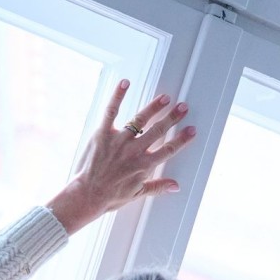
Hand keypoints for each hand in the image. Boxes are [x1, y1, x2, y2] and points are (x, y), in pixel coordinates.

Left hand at [46, 80, 197, 233]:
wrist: (87, 195)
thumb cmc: (110, 196)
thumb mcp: (137, 193)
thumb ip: (158, 187)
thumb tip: (175, 186)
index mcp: (144, 166)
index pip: (168, 149)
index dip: (182, 139)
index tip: (191, 130)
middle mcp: (134, 151)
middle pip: (158, 131)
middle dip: (172, 118)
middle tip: (183, 107)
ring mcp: (119, 141)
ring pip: (140, 120)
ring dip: (154, 108)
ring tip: (165, 98)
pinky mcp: (103, 134)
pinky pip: (111, 111)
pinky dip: (118, 96)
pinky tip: (125, 83)